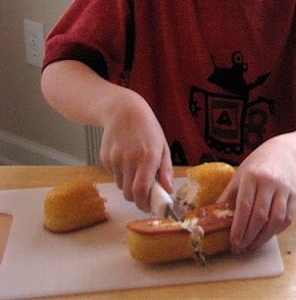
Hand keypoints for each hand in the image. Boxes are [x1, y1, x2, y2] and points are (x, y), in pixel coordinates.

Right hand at [99, 90, 172, 210]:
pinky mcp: (104, 158)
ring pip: (121, 186)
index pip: (142, 190)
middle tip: (146, 193)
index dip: (144, 204)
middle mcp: (129, 159)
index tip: (149, 207)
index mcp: (148, 156)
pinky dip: (121, 174)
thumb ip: (166, 170)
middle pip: (129, 193)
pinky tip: (126, 159)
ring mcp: (115, 158)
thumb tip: (168, 190)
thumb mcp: (163, 146)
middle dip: (138, 198)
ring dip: (129, 185)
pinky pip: (113, 175)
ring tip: (136, 169)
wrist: (123, 111)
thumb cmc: (148, 129)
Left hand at [218, 136, 295, 253]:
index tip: (233, 241)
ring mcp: (284, 189)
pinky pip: (287, 218)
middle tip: (240, 248)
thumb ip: (229, 196)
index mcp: (252, 176)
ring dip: (263, 237)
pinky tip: (266, 235)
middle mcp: (270, 182)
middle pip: (261, 216)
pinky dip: (276, 231)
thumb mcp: (239, 175)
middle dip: (249, 236)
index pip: (245, 206)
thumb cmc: (257, 165)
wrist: (283, 153)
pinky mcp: (295, 195)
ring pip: (276, 220)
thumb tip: (215, 218)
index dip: (239, 226)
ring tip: (252, 245)